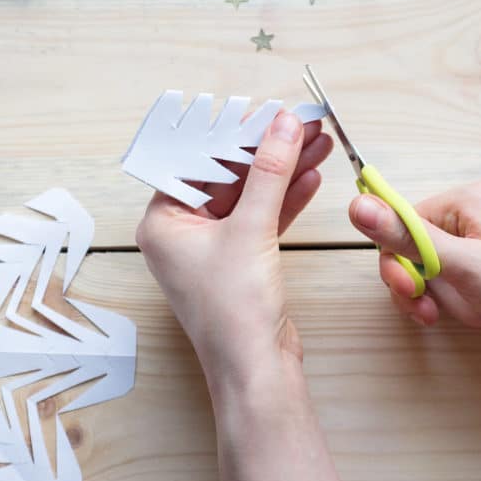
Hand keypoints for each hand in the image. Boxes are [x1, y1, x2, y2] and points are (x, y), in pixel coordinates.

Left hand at [136, 112, 332, 379]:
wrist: (257, 370)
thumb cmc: (234, 311)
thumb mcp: (251, 228)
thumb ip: (269, 171)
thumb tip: (282, 126)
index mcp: (163, 222)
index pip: (196, 161)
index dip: (232, 133)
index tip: (265, 111)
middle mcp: (182, 233)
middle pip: (226, 175)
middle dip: (266, 150)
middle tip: (299, 122)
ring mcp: (212, 248)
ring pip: (249, 195)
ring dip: (283, 170)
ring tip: (317, 141)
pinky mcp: (241, 261)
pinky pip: (262, 218)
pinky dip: (286, 198)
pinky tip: (310, 175)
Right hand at [349, 182, 480, 355]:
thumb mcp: (462, 267)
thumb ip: (406, 237)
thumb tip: (356, 204)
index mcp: (470, 197)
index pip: (403, 221)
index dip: (398, 261)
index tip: (410, 294)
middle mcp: (480, 208)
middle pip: (417, 242)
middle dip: (419, 283)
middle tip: (430, 313)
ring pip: (436, 263)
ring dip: (441, 296)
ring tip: (465, 315)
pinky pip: (460, 273)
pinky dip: (460, 298)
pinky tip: (478, 313)